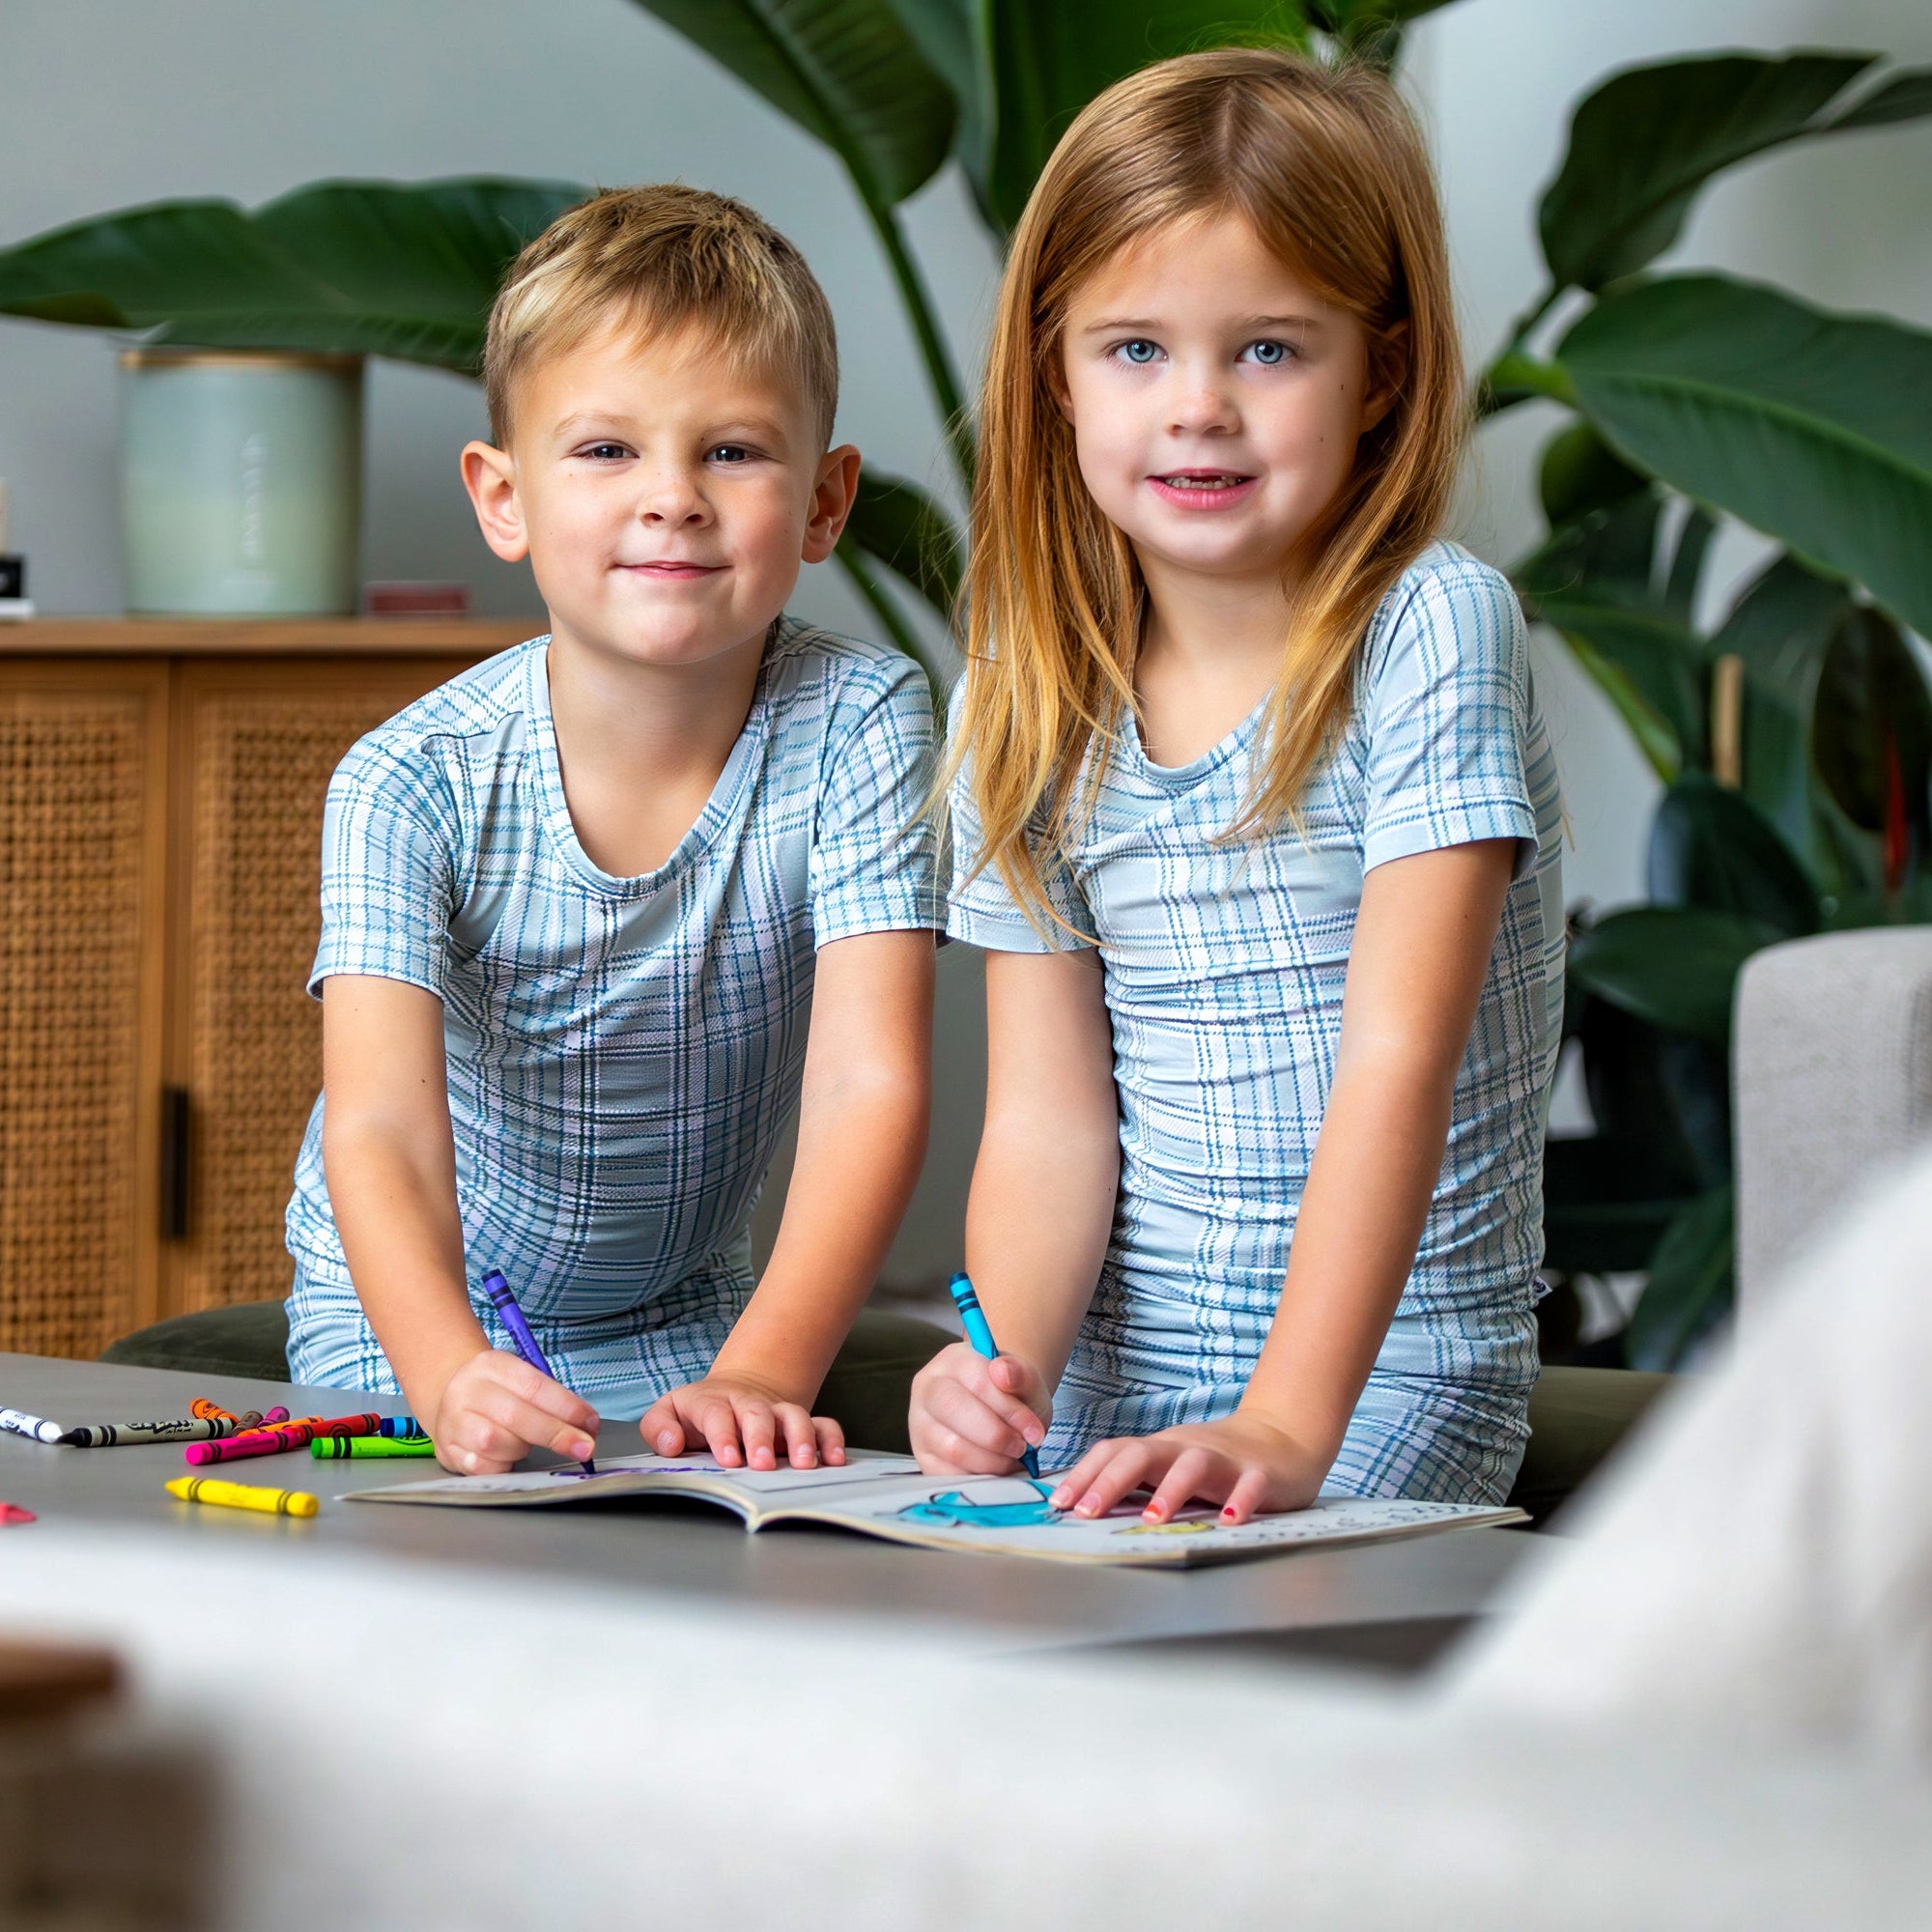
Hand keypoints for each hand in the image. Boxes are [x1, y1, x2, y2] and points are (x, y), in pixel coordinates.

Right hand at [429, 1349, 600, 1475]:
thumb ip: (552, 1400)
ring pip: (495, 1443)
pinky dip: (501, 1466)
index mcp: (492, 1365)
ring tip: (525, 1444)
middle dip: (556, 1435)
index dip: (567, 1408)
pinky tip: (505, 1457)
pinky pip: (480, 1467)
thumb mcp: (521, 1380)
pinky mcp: (447, 1450)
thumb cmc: (498, 1392)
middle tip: (583, 1448)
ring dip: (521, 1450)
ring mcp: (452, 1421)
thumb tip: (587, 1427)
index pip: (535, 1386)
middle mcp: (468, 1390)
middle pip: (515, 1416)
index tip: (591, 1424)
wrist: (450, 1398)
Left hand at [640, 1375, 845, 1470]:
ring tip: (805, 1465)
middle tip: (763, 1465)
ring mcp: (777, 1412)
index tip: (728, 1459)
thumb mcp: (667, 1414)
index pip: (717, 1414)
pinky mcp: (800, 1423)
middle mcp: (748, 1404)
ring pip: (794, 1415)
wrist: (735, 1391)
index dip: (723, 1435)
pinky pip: (823, 1424)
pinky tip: (835, 1461)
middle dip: (762, 1438)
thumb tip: (672, 1445)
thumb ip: (659, 1429)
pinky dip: (832, 1440)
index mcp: (712, 1402)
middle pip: (757, 1413)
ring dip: (802, 1438)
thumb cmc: (697, 1414)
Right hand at [910, 1341, 1050, 1475]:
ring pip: (951, 1447)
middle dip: (996, 1436)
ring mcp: (919, 1423)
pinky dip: (976, 1477)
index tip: (1034, 1431)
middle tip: (1022, 1448)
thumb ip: (1021, 1374)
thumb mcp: (1026, 1381)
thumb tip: (1002, 1372)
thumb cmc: (1012, 1396)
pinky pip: (946, 1474)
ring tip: (1010, 1459)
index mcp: (953, 1360)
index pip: (978, 1381)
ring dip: (990, 1460)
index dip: (1009, 1410)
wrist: (1000, 1414)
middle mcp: (928, 1388)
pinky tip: (993, 1470)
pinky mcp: (922, 1455)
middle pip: (954, 1410)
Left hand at [1049, 1412, 1326, 1525]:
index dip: (1085, 1475)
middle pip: (1144, 1454)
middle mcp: (1187, 1449)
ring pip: (1194, 1467)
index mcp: (1161, 1448)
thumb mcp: (1172, 1464)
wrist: (1283, 1437)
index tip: (1058, 1503)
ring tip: (1153, 1519)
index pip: (1115, 1452)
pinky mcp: (1261, 1475)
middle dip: (1111, 1481)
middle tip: (1087, 1512)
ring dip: (1171, 1491)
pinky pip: (1250, 1487)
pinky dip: (1240, 1502)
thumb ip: (1137, 1480)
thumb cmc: (1216, 1460)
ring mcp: (1225, 1460)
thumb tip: (1083, 1504)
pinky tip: (1229, 1522)